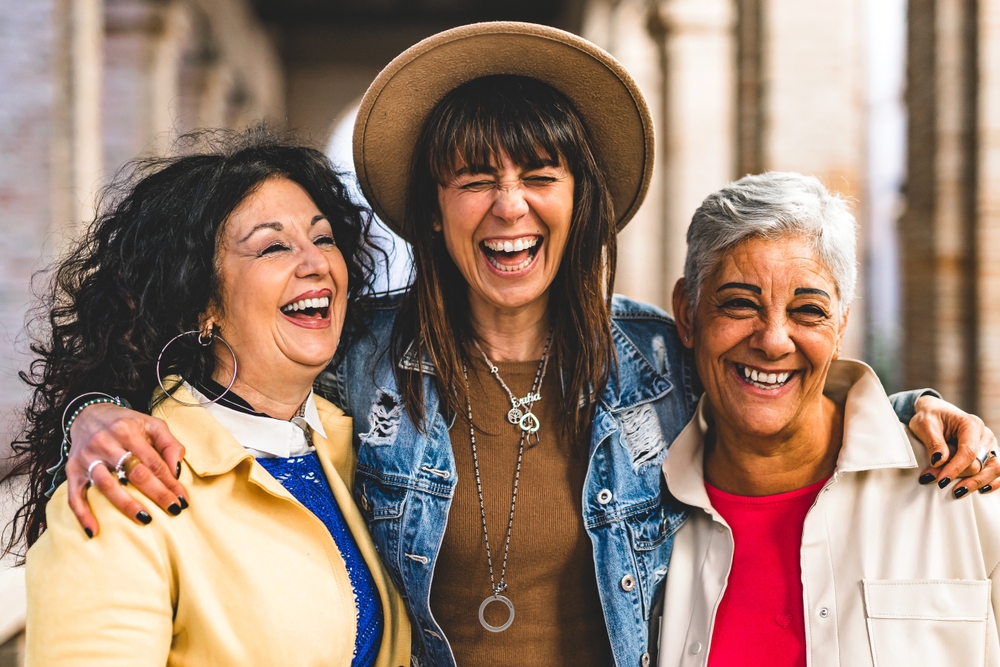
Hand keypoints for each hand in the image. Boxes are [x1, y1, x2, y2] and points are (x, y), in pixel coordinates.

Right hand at [67, 403, 187, 535]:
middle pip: (134, 473)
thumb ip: (170, 444)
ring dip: (126, 505)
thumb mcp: (152, 425)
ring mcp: (87, 457)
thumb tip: (177, 470)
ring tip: (145, 520)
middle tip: (173, 510)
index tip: (182, 499)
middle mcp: (106, 443)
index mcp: (128, 431)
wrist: (89, 414)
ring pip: (106, 485)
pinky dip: (82, 514)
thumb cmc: (126, 423)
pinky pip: (74, 495)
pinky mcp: (72, 469)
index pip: (154, 462)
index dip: (170, 482)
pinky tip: (94, 530)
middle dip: (157, 494)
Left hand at [910, 395, 998, 497]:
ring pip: (993, 469)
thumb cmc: (930, 418)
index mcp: (971, 424)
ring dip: (976, 483)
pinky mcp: (989, 455)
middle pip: (979, 463)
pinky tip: (981, 490)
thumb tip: (939, 461)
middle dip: (958, 475)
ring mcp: (990, 446)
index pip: (969, 452)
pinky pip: (998, 471)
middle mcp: (985, 435)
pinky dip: (991, 482)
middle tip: (936, 481)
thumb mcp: (924, 425)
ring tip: (957, 492)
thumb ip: (933, 442)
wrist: (936, 413)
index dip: (956, 468)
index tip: (941, 480)